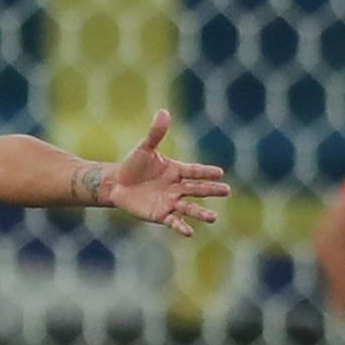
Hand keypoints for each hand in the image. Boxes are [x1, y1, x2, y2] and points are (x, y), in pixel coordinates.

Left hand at [104, 110, 230, 236]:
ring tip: (213, 218)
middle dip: (211, 190)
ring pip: (189, 207)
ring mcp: (170, 201)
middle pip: (197, 189)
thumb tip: (163, 112)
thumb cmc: (133, 165)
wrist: (117, 184)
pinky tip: (190, 232)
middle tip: (226, 191)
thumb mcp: (144, 148)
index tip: (220, 173)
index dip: (205, 172)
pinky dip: (181, 226)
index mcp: (176, 170)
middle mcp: (177, 187)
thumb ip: (155, 133)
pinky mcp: (160, 214)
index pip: (194, 171)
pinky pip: (173, 221)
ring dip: (201, 213)